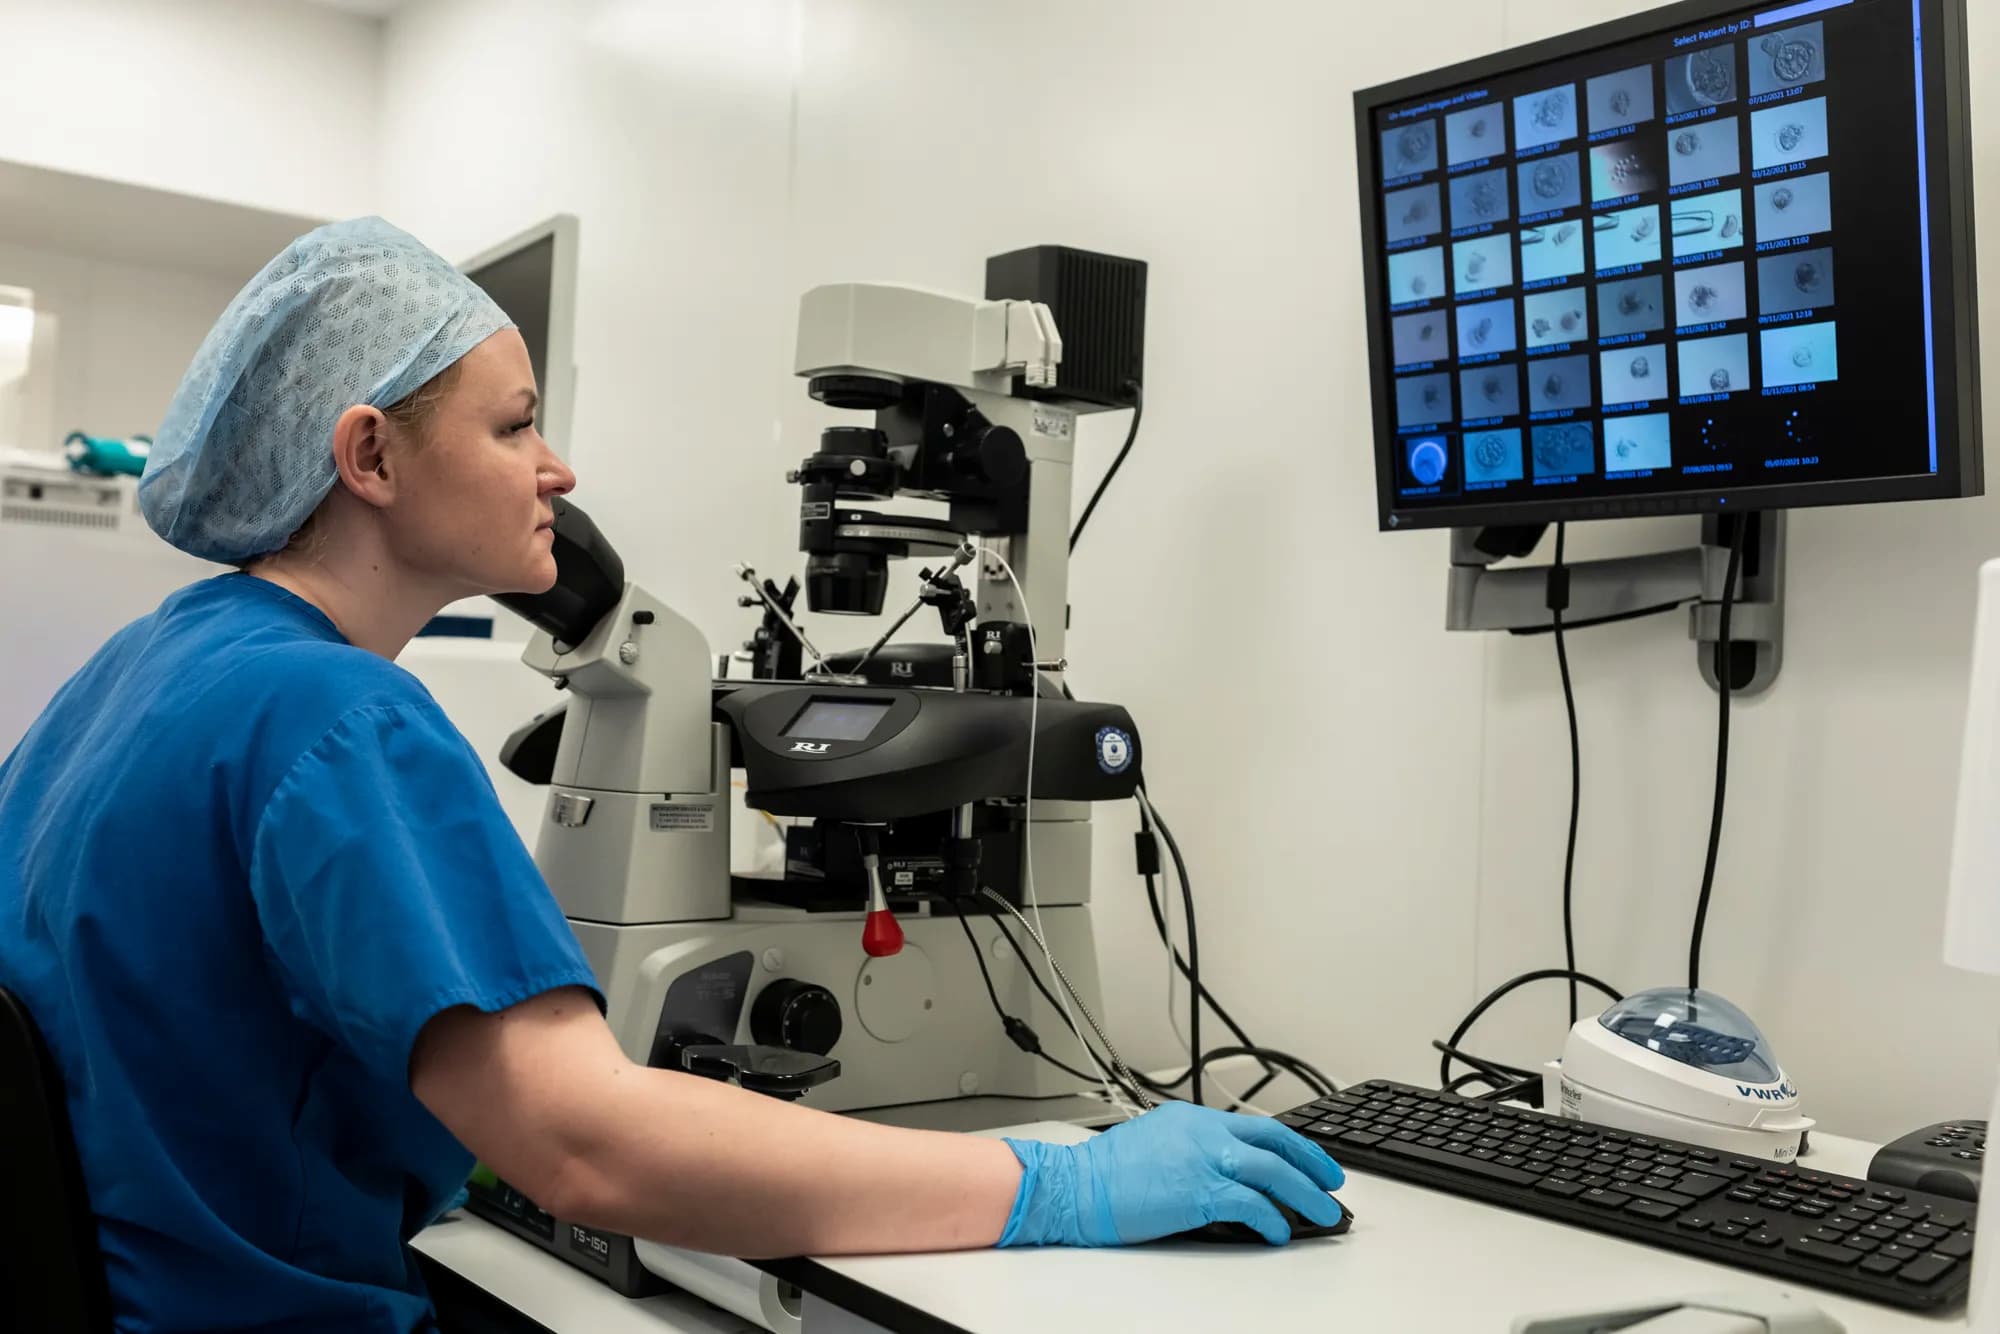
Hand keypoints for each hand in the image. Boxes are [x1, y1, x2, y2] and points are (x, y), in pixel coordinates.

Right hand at [996, 1101, 1344, 1246]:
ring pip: (1273, 1171)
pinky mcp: (1198, 1191)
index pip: (1257, 1125)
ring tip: (1324, 1214)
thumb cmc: (1105, 1172)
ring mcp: (1203, 1160)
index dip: (1293, 1143)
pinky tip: (1279, 1232)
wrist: (1075, 1186)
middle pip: (1275, 1142)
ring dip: (1305, 1194)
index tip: (1311, 1158)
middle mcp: (1204, 1133)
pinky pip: (1251, 1204)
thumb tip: (1223, 1170)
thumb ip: (1191, 1148)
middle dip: (1311, 1162)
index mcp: (1193, 1119)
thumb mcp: (1154, 1142)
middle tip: (1334, 1183)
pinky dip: (1271, 1218)